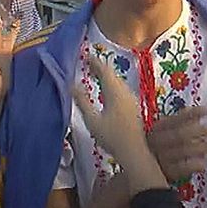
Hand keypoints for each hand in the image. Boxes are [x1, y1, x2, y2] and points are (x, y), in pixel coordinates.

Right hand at [72, 57, 162, 190]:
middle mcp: (125, 93)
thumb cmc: (112, 137)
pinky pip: (122, 90)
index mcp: (115, 92)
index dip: (96, 62)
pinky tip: (108, 93)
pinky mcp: (134, 108)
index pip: (105, 71)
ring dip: (107, 77)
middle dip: (100, 68)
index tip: (86, 55)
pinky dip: (112, 85)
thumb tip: (71, 85)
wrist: (134, 152)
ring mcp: (132, 100)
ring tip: (96, 76)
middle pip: (113, 75)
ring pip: (118, 82)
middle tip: (89, 64)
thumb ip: (82, 101)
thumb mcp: (92, 120)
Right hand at [147, 107, 206, 180]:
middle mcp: (157, 142)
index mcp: (156, 129)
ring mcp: (160, 158)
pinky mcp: (164, 173)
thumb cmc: (155, 150)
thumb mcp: (162, 134)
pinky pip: (181, 168)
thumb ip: (179, 125)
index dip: (193, 114)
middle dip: (202, 131)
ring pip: (184, 150)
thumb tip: (202, 117)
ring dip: (204, 147)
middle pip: (182, 134)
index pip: (175, 118)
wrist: (138, 172)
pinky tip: (206, 163)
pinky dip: (195, 165)